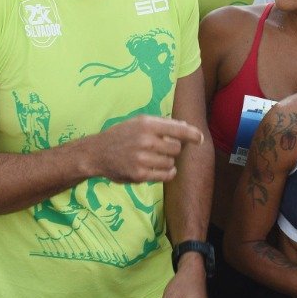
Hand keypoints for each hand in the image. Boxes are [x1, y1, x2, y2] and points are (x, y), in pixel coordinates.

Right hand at [86, 115, 202, 184]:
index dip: (192, 134)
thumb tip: (186, 127)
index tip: (200, 138)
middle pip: (176, 148)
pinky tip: (163, 170)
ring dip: (168, 162)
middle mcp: (145, 140)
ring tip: (156, 158)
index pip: (178, 129)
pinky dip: (168, 173)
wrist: (96, 153)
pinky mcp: (139, 175)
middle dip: (173, 149)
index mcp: (146, 124)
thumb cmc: (120, 135)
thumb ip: (161, 124)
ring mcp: (142, 159)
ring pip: (171, 162)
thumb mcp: (138, 122)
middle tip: (162, 149)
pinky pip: (165, 175)